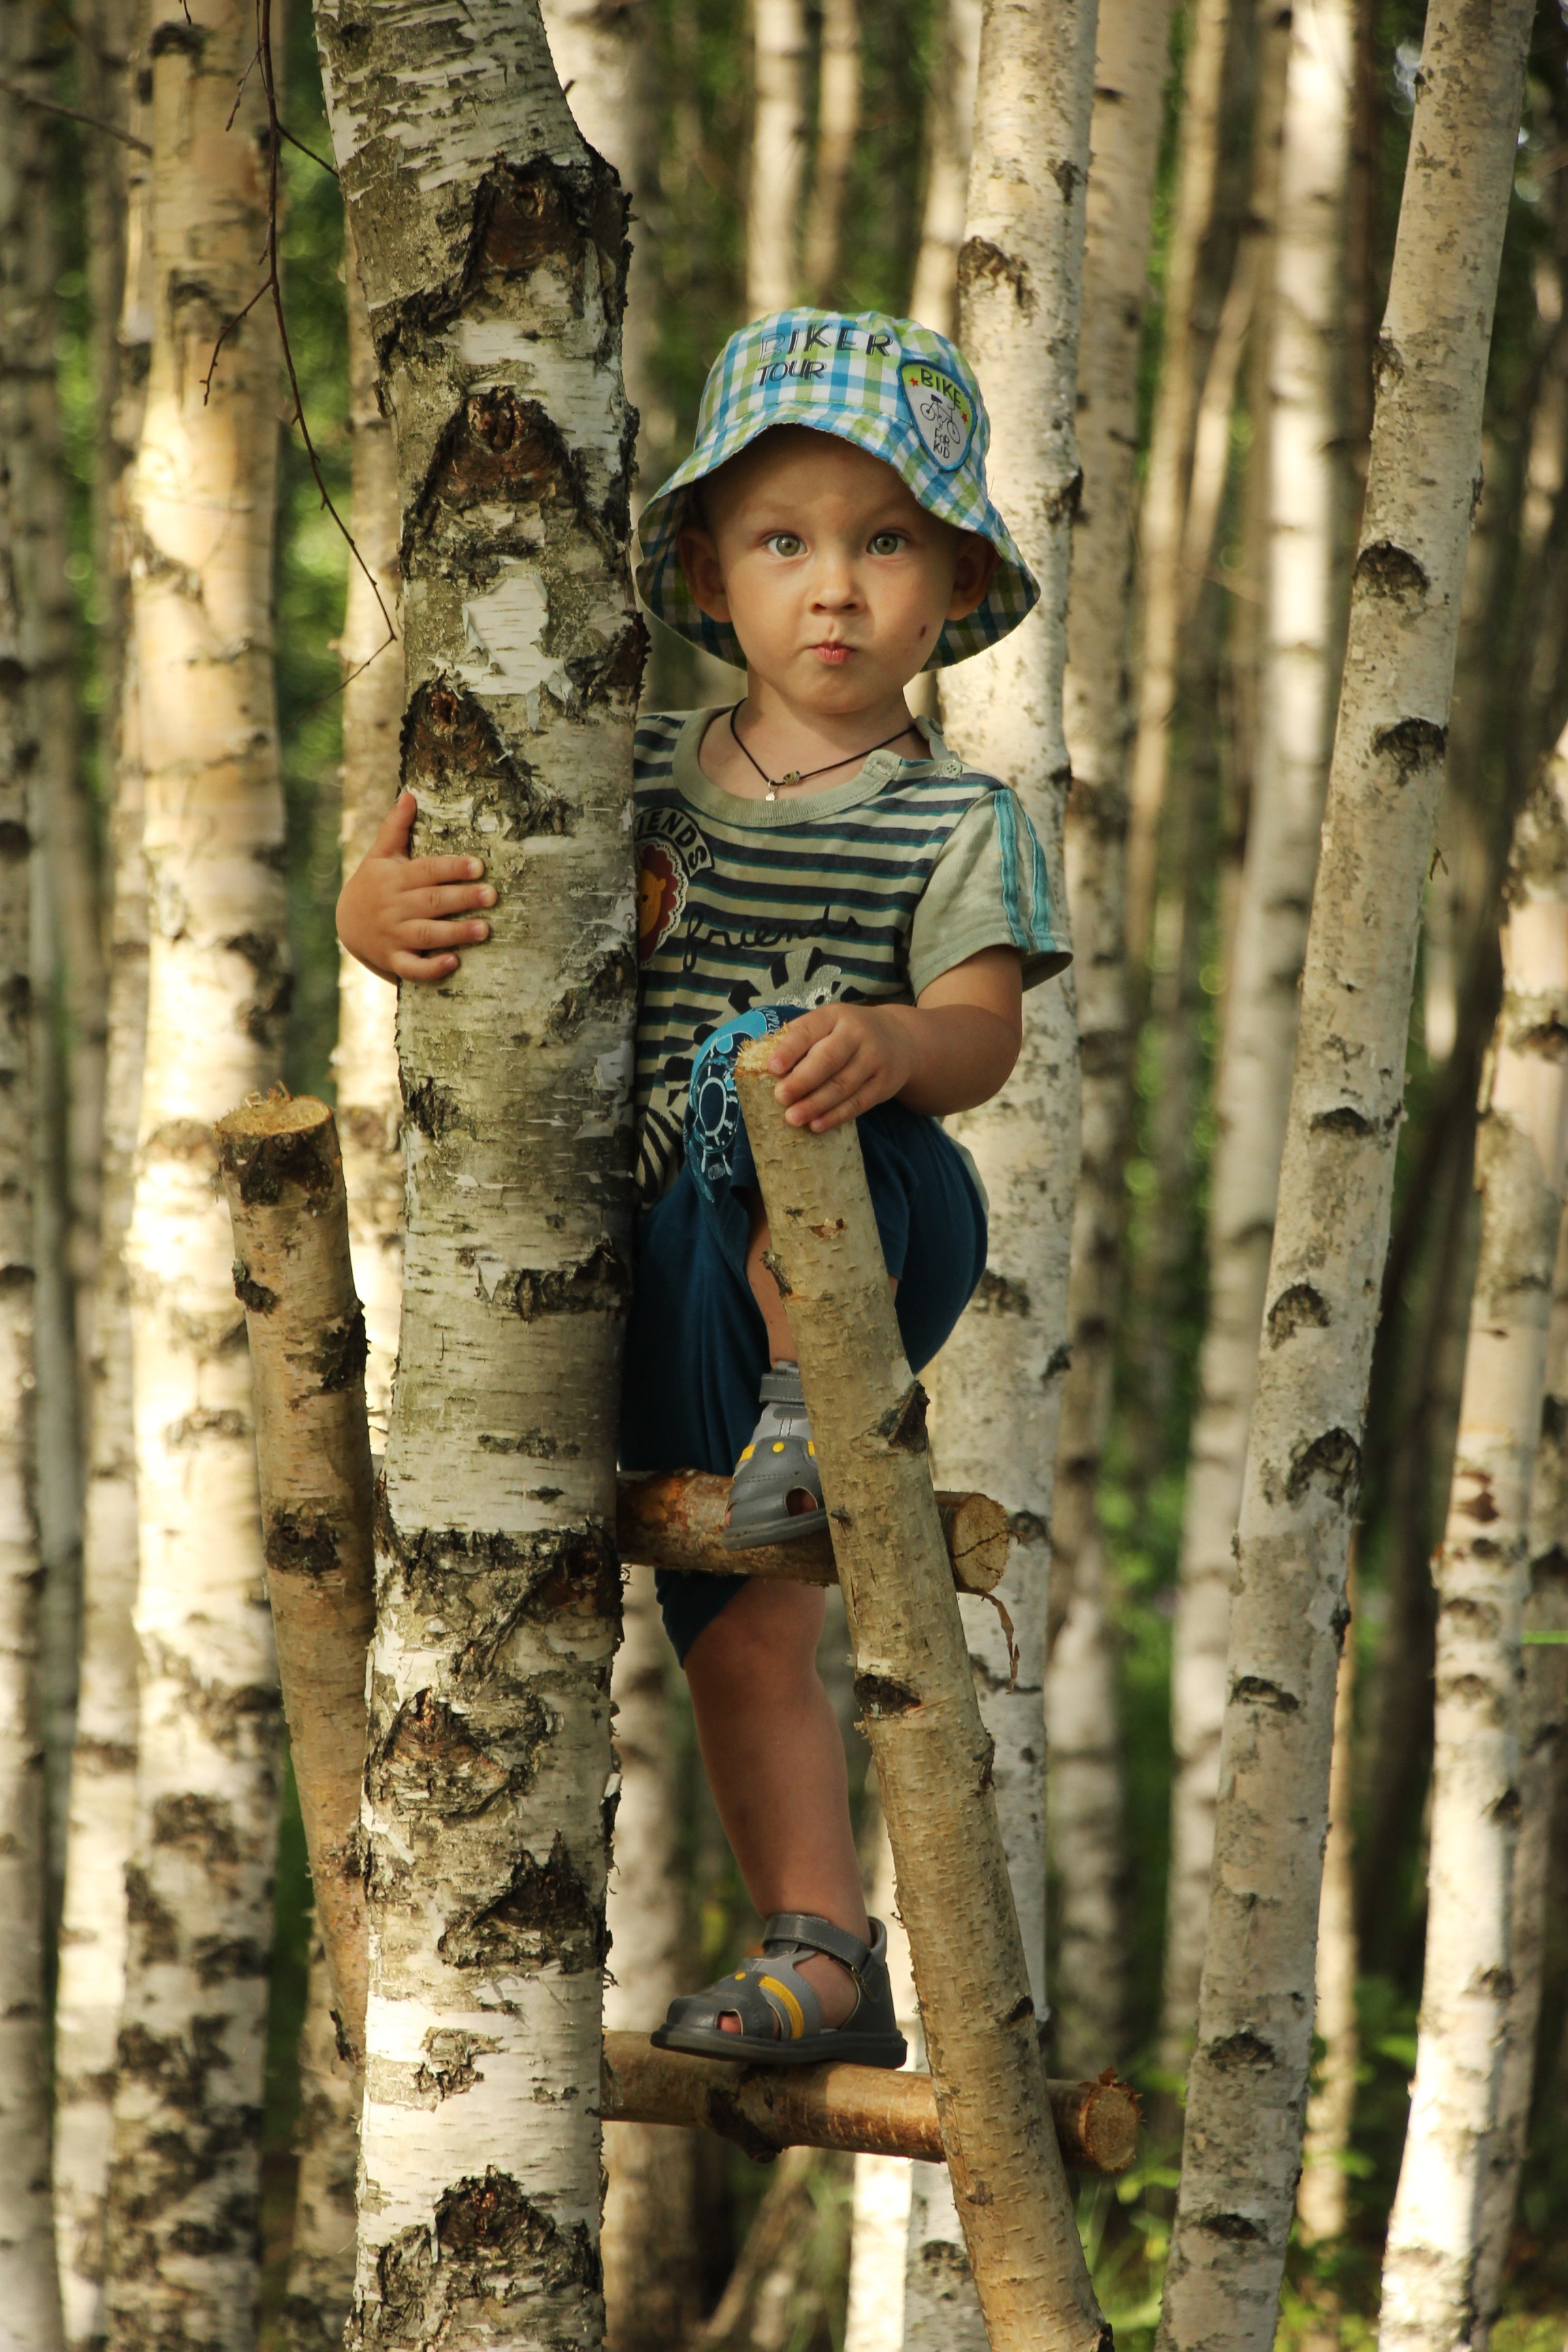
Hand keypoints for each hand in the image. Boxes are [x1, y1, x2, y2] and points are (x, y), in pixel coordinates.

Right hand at [336, 791, 495, 983]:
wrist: (346, 925)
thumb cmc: (372, 885)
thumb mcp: (379, 856)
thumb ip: (395, 827)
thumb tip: (409, 794)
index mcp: (394, 878)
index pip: (426, 871)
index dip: (452, 868)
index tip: (478, 866)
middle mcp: (394, 907)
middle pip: (431, 902)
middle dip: (462, 898)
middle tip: (492, 895)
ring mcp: (393, 935)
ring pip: (426, 934)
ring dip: (456, 933)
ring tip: (484, 929)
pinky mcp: (394, 960)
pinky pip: (413, 968)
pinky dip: (432, 968)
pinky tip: (454, 963)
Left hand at [765, 1003, 918, 1132]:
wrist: (901, 1039)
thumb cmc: (847, 1035)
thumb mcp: (828, 1024)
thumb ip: (801, 1040)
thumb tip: (763, 1065)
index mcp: (834, 1016)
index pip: (808, 1031)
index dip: (790, 1050)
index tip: (772, 1068)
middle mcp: (857, 1034)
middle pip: (828, 1059)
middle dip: (802, 1081)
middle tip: (780, 1098)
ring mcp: (874, 1059)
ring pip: (843, 1084)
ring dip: (816, 1104)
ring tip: (793, 1118)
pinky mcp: (884, 1084)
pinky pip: (858, 1102)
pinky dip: (836, 1116)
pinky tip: (817, 1125)